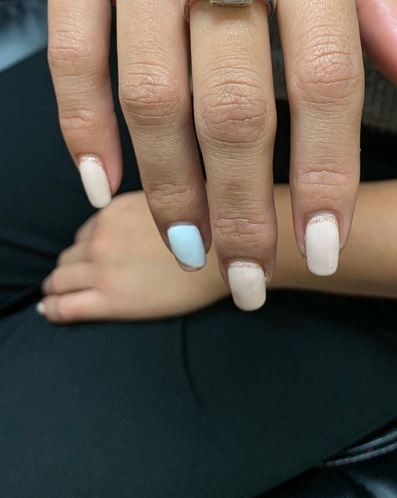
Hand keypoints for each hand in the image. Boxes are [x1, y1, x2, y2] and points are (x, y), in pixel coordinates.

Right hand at [26, 0, 396, 309]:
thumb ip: (382, 5)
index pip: (325, 70)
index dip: (326, 170)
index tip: (318, 247)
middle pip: (232, 98)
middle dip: (241, 204)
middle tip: (247, 274)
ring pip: (150, 88)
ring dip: (170, 185)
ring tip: (190, 245)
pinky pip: (73, 51)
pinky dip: (86, 129)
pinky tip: (107, 185)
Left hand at [39, 191, 228, 322]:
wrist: (231, 259)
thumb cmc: (214, 232)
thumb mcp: (171, 202)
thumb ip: (146, 208)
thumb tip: (142, 223)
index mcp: (117, 209)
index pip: (87, 230)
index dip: (87, 246)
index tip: (89, 257)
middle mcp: (104, 233)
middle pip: (71, 252)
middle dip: (72, 265)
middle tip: (72, 279)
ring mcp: (103, 266)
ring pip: (61, 277)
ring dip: (58, 286)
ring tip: (56, 297)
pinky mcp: (108, 298)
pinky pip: (64, 305)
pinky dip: (52, 308)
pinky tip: (49, 311)